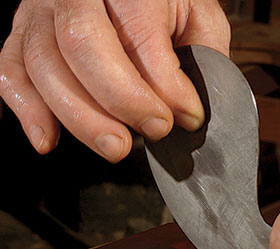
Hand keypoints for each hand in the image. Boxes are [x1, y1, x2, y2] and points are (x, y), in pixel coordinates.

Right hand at [0, 0, 229, 161]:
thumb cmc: (162, 4)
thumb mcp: (197, 16)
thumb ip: (202, 54)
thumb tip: (190, 109)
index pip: (141, 36)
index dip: (166, 86)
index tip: (188, 117)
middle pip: (82, 44)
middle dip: (120, 100)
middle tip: (153, 131)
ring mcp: (42, 11)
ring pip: (43, 63)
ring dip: (79, 116)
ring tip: (115, 146)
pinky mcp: (23, 33)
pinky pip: (10, 71)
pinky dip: (27, 110)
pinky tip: (48, 138)